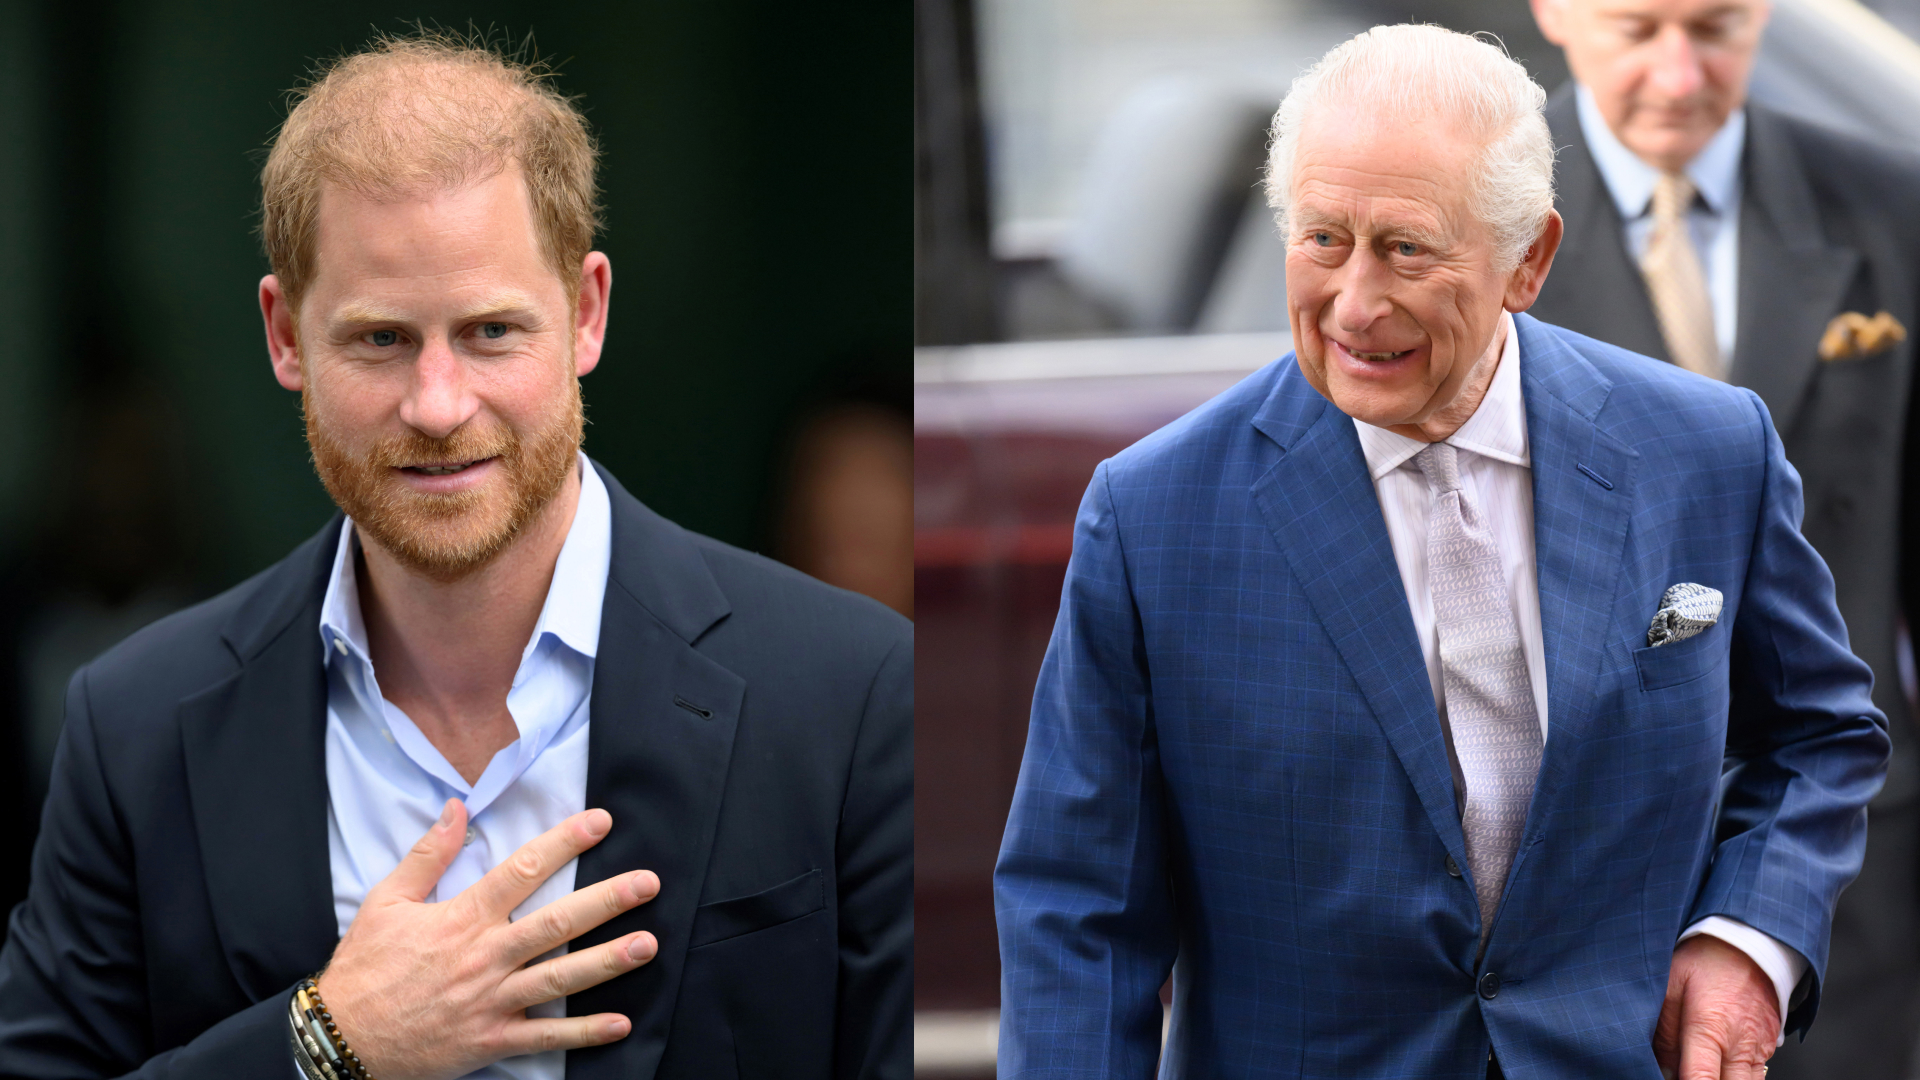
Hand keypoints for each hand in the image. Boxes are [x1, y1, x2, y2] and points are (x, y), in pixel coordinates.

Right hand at [316, 799, 660, 1079]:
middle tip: (648, 883)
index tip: (600, 822)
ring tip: (647, 944)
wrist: (340, 1038)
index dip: (564, 843)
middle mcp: (483, 958)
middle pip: (555, 924)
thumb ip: (428, 855)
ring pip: (559, 979)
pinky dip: (583, 1034)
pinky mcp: (490, 1040)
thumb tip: (458, 807)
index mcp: (462, 919)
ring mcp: (490, 1002)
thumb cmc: (364, 967)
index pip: (522, 871)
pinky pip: (544, 1038)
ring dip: (606, 963)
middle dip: (605, 901)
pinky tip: (620, 1022)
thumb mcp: (386, 901)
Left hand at [1653, 935, 1778, 1079]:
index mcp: (1709, 1028)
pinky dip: (1738, 1076)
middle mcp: (1739, 1044)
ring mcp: (1759, 1047)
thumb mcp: (1669, 985)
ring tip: (1700, 1066)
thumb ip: (1665, 1033)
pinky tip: (1719, 1064)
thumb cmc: (1704, 960)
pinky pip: (1756, 1075)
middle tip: (1685, 1071)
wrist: (1747, 943)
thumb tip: (1662, 1070)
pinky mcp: (1770, 1046)